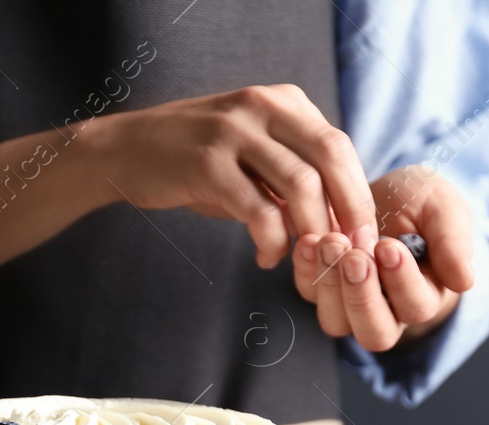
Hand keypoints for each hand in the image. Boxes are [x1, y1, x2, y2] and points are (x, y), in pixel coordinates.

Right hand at [89, 84, 376, 269]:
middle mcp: (263, 107)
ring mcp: (234, 132)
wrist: (126, 152)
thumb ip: (292, 174)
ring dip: (312, 230)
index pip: (339, 145)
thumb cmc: (194, 162)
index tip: (362, 234)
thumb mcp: (251, 154)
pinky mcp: (208, 164)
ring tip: (305, 258)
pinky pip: (259, 210)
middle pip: (331, 157)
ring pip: (301, 185)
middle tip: (351, 252)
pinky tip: (265, 257)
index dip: (358, 193)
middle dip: (349, 209)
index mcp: (282, 101)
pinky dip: (272, 242)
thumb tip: (339, 219)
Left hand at [291, 166, 474, 351]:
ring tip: (330, 242)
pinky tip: (309, 240)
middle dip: (363, 295)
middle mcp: (388, 311)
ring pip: (337, 322)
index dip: (402, 281)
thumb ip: (454, 241)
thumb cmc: (419, 203)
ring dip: (331, 285)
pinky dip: (305, 270)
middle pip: (375, 332)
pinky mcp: (320, 289)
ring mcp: (349, 305)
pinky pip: (309, 293)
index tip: (389, 246)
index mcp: (426, 295)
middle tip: (355, 257)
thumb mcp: (442, 207)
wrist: (381, 191)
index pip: (416, 307)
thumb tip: (465, 281)